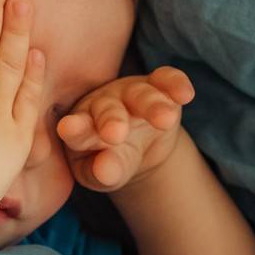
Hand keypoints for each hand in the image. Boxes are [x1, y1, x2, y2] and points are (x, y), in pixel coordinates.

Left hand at [56, 66, 194, 192]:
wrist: (140, 149)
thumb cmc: (112, 162)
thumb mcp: (106, 174)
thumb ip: (104, 173)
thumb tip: (105, 171)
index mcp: (81, 126)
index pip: (77, 128)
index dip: (74, 128)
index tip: (69, 130)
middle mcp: (102, 104)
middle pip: (107, 109)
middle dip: (112, 119)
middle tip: (115, 134)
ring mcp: (131, 93)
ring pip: (140, 95)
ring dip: (152, 106)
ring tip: (164, 120)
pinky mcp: (159, 86)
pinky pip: (166, 80)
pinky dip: (175, 84)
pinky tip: (185, 94)